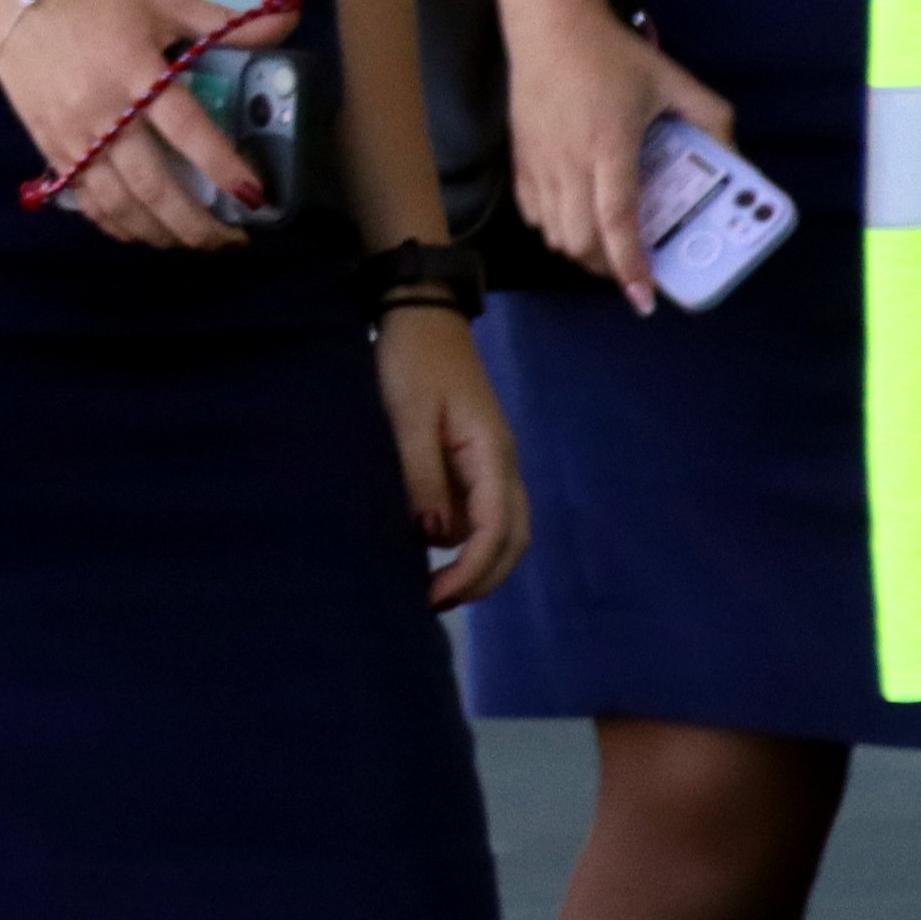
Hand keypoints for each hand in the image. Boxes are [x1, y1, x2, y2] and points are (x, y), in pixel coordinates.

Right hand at [0, 0, 296, 250]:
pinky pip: (88, 201)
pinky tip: (144, 233)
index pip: (185, 128)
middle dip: (195, 222)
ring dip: (160, 232)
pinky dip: (118, 225)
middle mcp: (104, 112)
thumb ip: (222, 21)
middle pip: (151, 184)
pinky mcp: (52, 149)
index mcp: (136, 71)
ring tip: (195, 244)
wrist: (12, 2)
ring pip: (119, 203)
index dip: (221, 165)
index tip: (253, 196)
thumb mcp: (160, 0)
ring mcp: (73, 137)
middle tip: (231, 239)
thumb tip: (287, 22)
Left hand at [375, 305, 525, 606]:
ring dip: (475, 562)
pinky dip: (464, 539)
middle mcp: (500, 464)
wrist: (421, 317)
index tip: (436, 595)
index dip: (472, 570)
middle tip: (433, 602)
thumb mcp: (408, 416)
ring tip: (428, 583)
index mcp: (491, 454)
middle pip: (512, 540)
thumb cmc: (413, 361)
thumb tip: (431, 536)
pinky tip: (428, 548)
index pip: (497, 529)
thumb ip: (420, 475)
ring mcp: (489, 464)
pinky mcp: (472, 461)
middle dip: (480, 578)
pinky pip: (479, 513)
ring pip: (500, 530)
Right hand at [507, 5, 734, 311]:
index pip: (617, 221)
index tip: (644, 296)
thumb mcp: (671, 79)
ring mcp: (539, 162)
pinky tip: (575, 216)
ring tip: (606, 245)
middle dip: (608, 268)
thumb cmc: (611, 54)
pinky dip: (554, 228)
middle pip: (581, 241)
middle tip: (633, 270)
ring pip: (555, 233)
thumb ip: (710, 116)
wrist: (549, 24)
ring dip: (582, 250)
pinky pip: (533, 213)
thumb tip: (737, 157)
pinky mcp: (519, 157)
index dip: (630, 266)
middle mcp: (570, 161)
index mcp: (610, 145)